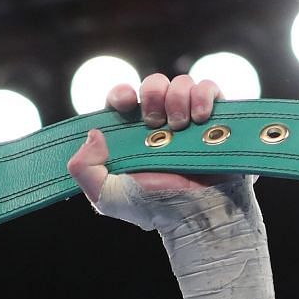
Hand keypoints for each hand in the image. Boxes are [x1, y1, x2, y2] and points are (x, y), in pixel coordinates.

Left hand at [67, 72, 226, 201]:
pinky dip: (204, 95)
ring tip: (180, 126)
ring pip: (181, 83)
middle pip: (153, 85)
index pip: (122, 99)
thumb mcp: (107, 196)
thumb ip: (84, 169)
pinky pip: (209, 88)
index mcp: (132, 135)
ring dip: (178, 98)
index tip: (126, 102)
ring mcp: (188, 119)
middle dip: (153, 96)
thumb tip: (93, 133)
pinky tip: (200, 118)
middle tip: (156, 123)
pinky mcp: (215, 119)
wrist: (196, 215)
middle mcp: (160, 124)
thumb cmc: (154, 207)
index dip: (121, 92)